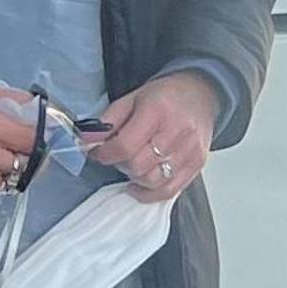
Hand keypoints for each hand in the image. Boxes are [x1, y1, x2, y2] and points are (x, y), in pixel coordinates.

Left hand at [80, 72, 218, 205]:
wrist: (199, 94)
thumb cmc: (165, 97)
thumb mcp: (132, 98)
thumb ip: (109, 121)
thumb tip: (87, 141)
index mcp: (157, 111)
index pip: (125, 145)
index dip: (105, 154)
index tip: (97, 153)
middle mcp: (176, 132)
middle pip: (137, 166)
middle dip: (120, 164)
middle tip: (117, 156)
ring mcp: (189, 151)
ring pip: (151, 181)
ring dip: (134, 177)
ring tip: (132, 164)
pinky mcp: (196, 165)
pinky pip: (169, 190)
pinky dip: (150, 193)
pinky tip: (140, 184)